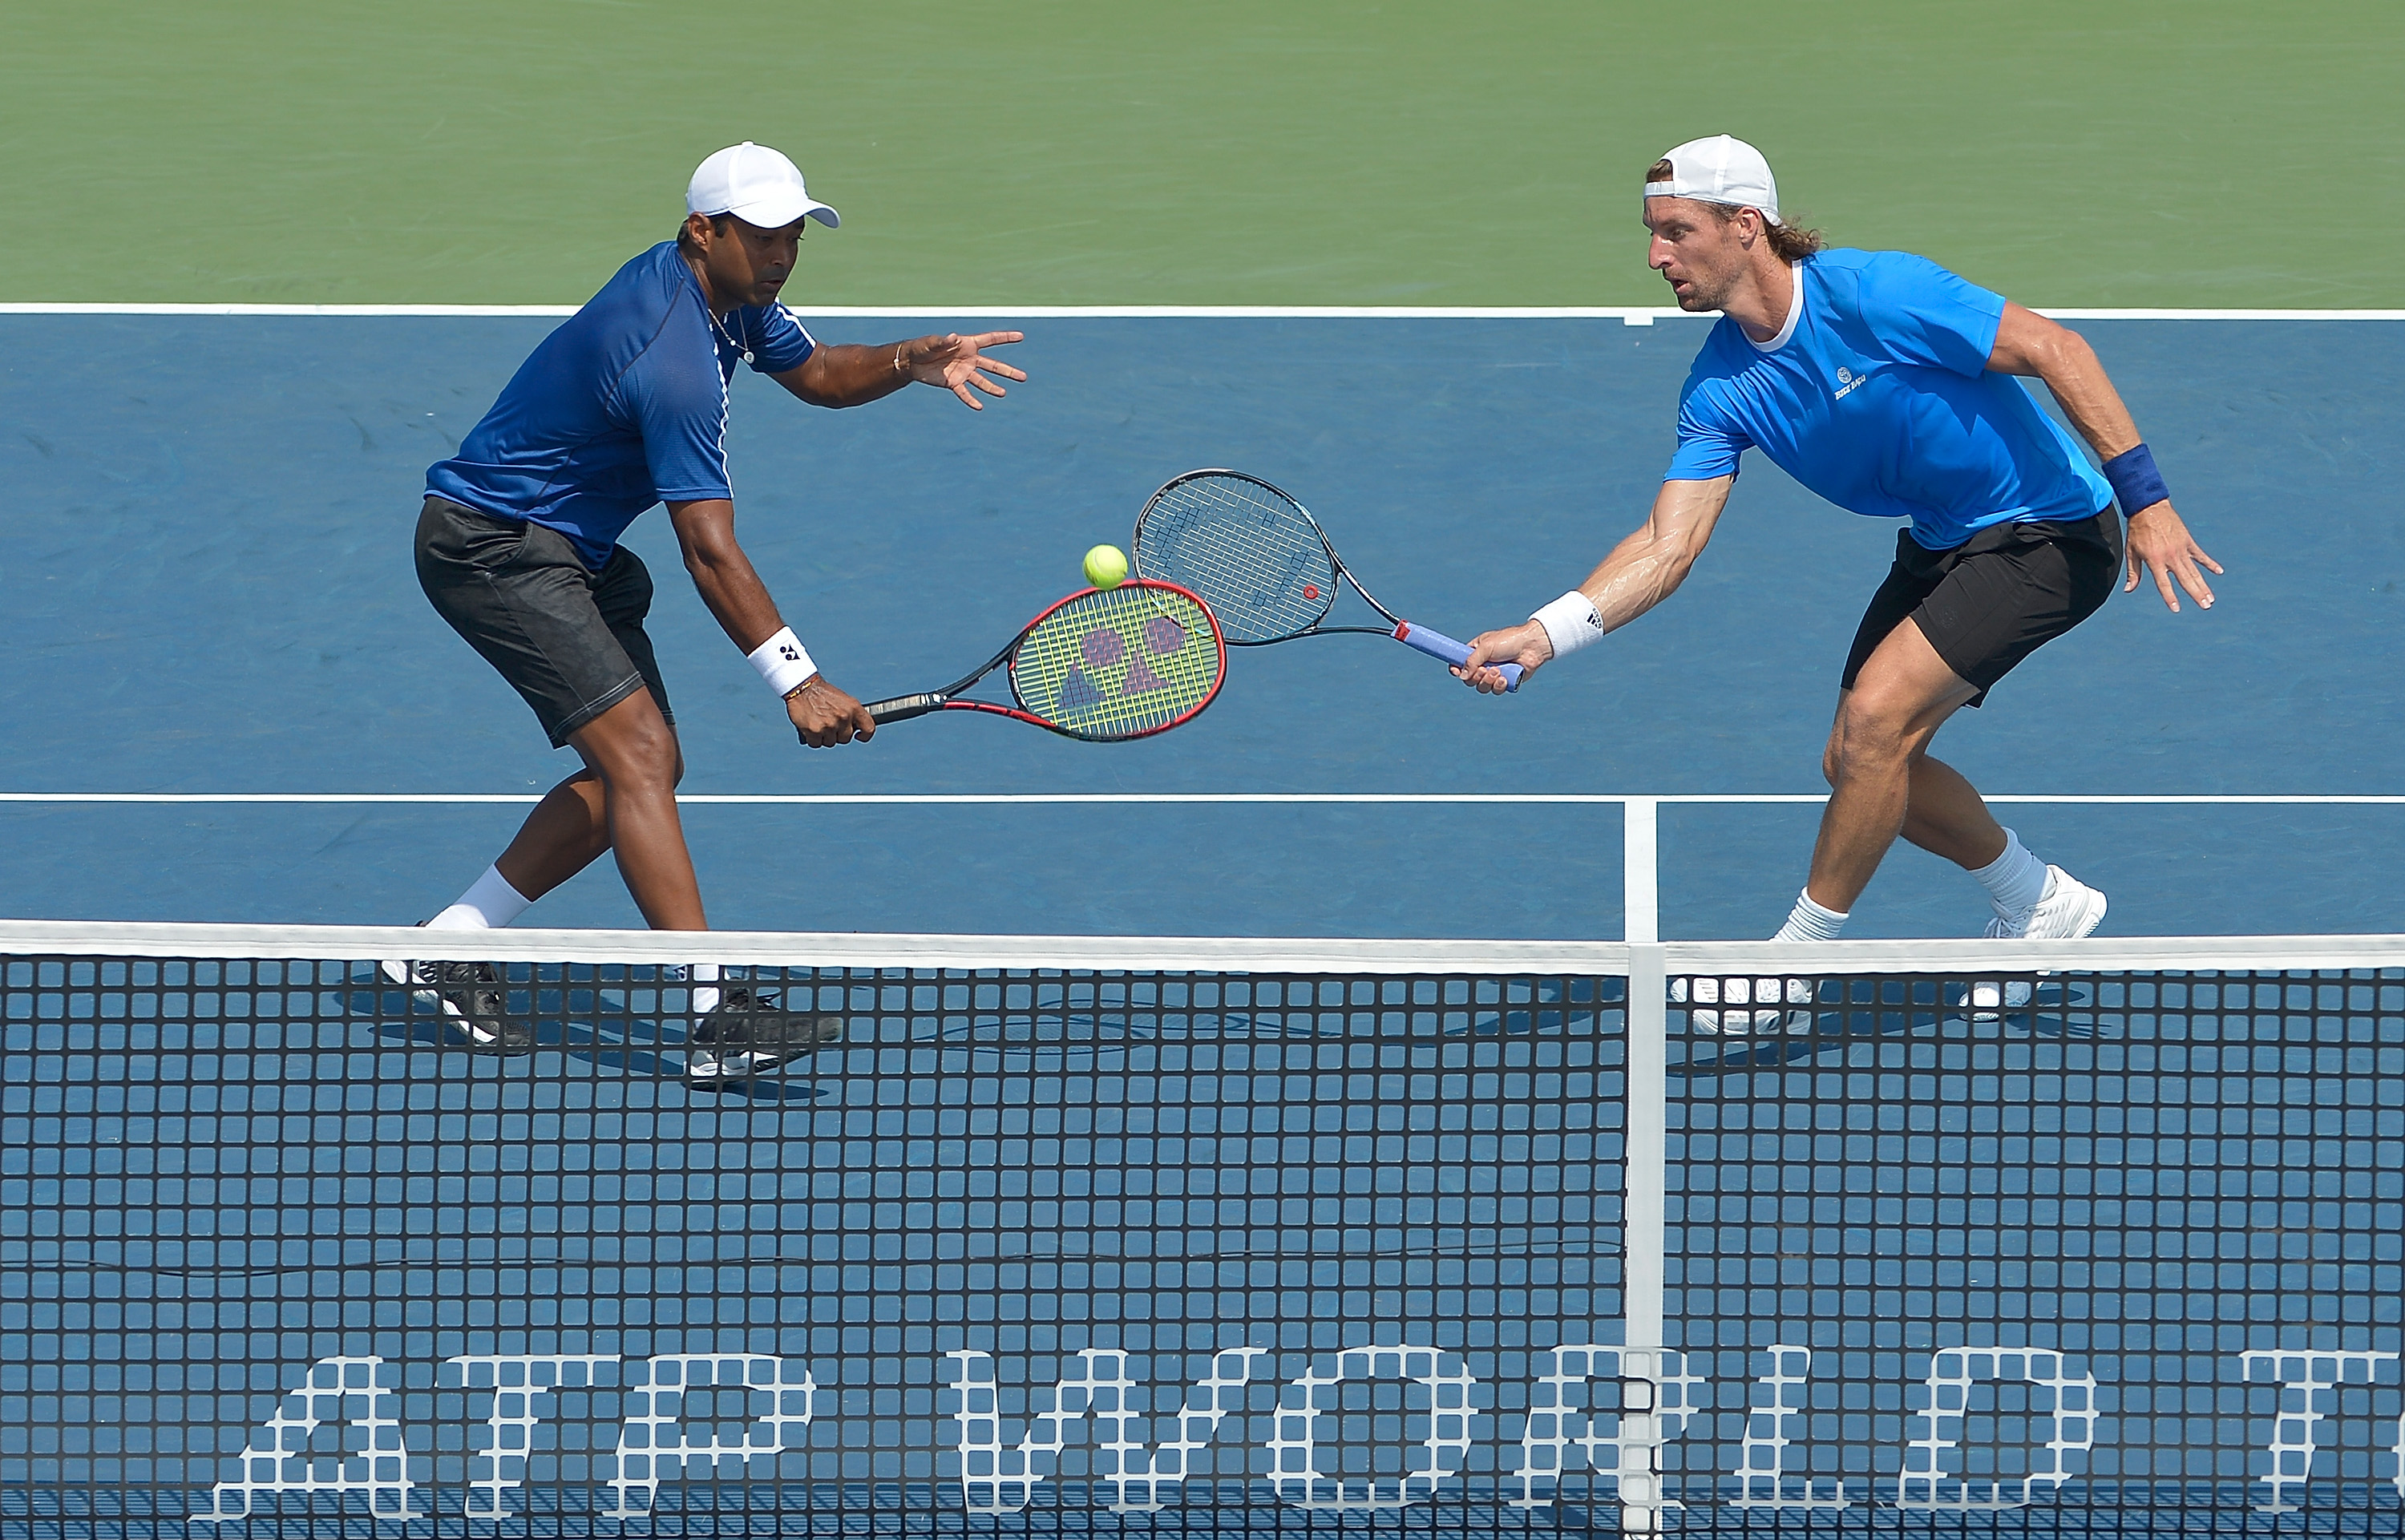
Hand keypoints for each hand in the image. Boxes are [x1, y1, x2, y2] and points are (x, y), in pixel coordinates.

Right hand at [786, 676, 875, 746]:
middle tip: (828, 723)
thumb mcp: (843, 699)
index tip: (859, 736)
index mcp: (854, 707)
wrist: (802, 687)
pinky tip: (809, 727)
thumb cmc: (822, 693)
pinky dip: (812, 739)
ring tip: (818, 722)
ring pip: (830, 742)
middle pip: (845, 739)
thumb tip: (854, 729)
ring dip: (823, 737)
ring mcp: (830, 725)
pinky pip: (816, 744)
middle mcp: (844, 717)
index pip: (869, 728)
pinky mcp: (815, 731)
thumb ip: (850, 714)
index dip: (865, 735)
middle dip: (837, 734)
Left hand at [900, 331, 1026, 408]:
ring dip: (992, 388)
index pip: (990, 340)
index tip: (1021, 337)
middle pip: (993, 365)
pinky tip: (979, 406)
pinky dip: (971, 400)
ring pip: (982, 381)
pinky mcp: (954, 383)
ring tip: (1003, 393)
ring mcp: (963, 372)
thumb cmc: (923, 347)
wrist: (912, 362)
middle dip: (1008, 372)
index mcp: (967, 344)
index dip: (1006, 338)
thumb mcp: (931, 342)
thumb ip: (942, 341)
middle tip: (1024, 377)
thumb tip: (953, 338)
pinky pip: (965, 393)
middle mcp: (969, 359)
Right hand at [1456, 621, 1553, 693]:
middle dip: (1476, 677)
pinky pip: (1496, 690)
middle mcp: (1483, 664)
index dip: (1456, 670)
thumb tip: (1462, 677)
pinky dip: (1499, 686)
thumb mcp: (1486, 646)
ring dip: (1488, 681)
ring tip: (1498, 671)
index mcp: (1475, 652)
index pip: (1459, 664)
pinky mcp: (1505, 682)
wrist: (1531, 646)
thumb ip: (1471, 661)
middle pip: (1469, 680)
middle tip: (1485, 669)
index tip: (1457, 672)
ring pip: (1482, 687)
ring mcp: (1494, 674)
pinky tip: (1505, 678)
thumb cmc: (1508, 640)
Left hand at [2122, 500, 2221, 611]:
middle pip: (2185, 579)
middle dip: (2195, 594)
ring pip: (2194, 571)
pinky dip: (2209, 563)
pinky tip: (2219, 572)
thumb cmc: (2137, 531)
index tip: (2176, 609)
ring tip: (2211, 598)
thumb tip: (2128, 590)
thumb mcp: (2131, 552)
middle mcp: (2170, 556)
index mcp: (2155, 560)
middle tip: (2205, 606)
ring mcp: (2181, 548)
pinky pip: (2200, 555)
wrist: (2149, 508)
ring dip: (2204, 585)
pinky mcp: (2188, 541)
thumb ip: (2133, 572)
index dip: (2170, 597)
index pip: (2163, 583)